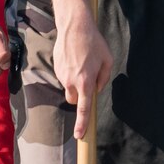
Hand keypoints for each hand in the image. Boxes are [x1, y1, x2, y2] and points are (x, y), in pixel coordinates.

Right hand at [56, 9, 113, 140]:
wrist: (74, 27)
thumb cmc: (94, 43)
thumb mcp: (108, 60)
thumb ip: (103, 78)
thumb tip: (96, 89)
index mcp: (86, 82)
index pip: (84, 108)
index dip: (82, 123)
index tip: (79, 136)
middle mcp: (71, 81)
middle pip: (73, 100)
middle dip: (80, 96)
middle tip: (88, 80)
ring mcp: (61, 75)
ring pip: (68, 87)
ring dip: (75, 82)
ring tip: (83, 62)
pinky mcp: (56, 68)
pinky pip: (64, 76)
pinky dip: (70, 72)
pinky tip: (75, 58)